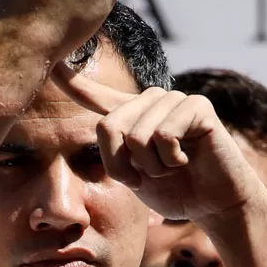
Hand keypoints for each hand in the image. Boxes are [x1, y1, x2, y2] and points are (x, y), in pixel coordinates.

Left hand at [54, 64, 266, 226]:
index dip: (71, 81)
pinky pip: (163, 135)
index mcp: (131, 115)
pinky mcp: (196, 106)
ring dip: (153, 166)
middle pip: (109, 127)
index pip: (94, 95)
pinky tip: (187, 160)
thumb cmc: (175, 189)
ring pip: (137, 135)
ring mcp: (173, 100)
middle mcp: (149, 101)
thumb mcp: (133, 174)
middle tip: (148, 176)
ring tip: (173, 167)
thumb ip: (115, 151)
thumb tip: (104, 126)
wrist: (215, 203)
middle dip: (124, 165)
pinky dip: (171, 160)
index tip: (51, 63)